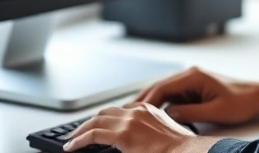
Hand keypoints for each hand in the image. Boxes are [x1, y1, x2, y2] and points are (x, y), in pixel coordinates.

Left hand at [62, 102, 217, 152]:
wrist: (186, 152)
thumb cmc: (181, 148)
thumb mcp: (166, 134)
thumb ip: (152, 133)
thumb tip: (145, 142)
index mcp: (148, 110)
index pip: (120, 110)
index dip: (106, 119)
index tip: (99, 127)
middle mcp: (137, 111)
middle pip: (106, 112)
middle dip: (91, 121)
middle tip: (80, 132)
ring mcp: (129, 121)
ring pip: (96, 121)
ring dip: (81, 130)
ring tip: (72, 139)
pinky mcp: (123, 134)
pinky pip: (93, 135)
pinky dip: (79, 140)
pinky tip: (72, 146)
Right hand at [132, 66, 258, 124]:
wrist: (257, 97)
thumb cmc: (241, 102)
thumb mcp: (215, 112)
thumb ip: (190, 113)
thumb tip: (169, 115)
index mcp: (193, 76)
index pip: (162, 88)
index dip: (146, 102)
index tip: (134, 113)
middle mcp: (189, 75)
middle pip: (158, 87)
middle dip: (142, 101)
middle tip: (125, 114)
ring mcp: (191, 81)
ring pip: (163, 92)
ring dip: (150, 103)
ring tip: (134, 117)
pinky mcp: (193, 89)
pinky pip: (172, 96)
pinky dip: (162, 105)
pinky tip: (154, 116)